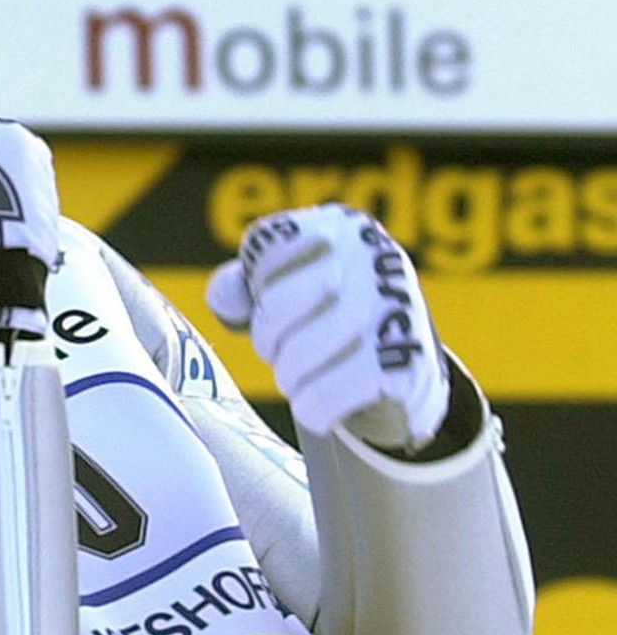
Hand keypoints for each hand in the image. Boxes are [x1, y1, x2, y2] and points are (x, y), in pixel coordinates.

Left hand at [205, 204, 449, 449]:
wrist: (402, 378)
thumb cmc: (327, 324)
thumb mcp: (284, 289)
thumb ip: (241, 285)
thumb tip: (226, 301)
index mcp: (341, 225)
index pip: (264, 245)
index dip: (256, 287)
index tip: (277, 305)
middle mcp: (374, 255)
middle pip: (276, 305)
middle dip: (268, 340)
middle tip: (285, 351)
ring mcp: (396, 307)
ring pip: (297, 355)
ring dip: (290, 378)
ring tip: (303, 379)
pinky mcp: (407, 364)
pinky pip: (324, 396)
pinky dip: (311, 409)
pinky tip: (320, 406)